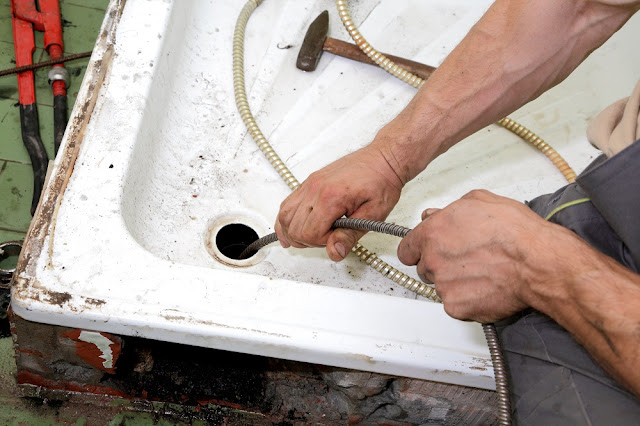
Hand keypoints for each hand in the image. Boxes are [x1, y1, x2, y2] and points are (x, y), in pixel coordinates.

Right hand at [275, 145, 403, 260]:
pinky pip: (287, 203)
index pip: (309, 234)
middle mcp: (315, 189)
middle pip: (294, 228)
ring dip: (293, 232)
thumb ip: (350, 236)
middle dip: (309, 240)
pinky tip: (289, 230)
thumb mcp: (373, 215)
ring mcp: (309, 184)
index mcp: (331, 197)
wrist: (382, 159)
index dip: (323, 243)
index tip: (338, 238)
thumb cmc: (381, 182)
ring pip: (285, 216)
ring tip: (310, 239)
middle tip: (329, 238)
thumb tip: (334, 252)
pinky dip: (286, 220)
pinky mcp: (309, 182)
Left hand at [397, 189, 560, 322]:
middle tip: (466, 260)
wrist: (536, 262)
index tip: (424, 253)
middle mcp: (433, 260)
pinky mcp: (456, 307)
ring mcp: (443, 286)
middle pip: (425, 269)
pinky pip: (456, 305)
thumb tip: (434, 215)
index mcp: (433, 234)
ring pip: (441, 287)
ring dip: (455, 283)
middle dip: (440, 265)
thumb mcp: (479, 201)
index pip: (406, 249)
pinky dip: (468, 300)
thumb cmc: (515, 232)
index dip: (417, 251)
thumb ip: (448, 210)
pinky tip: (486, 287)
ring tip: (482, 272)